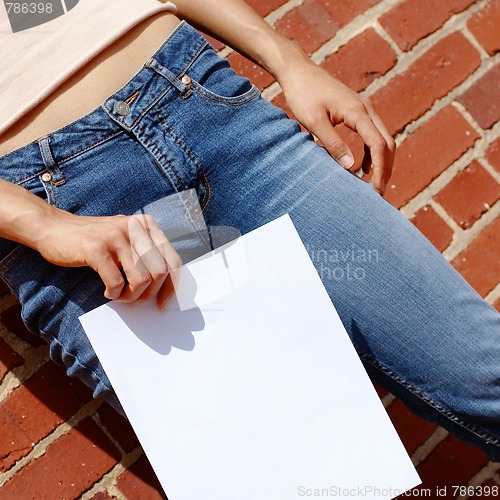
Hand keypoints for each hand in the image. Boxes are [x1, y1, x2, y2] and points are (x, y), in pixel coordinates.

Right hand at [37, 211, 180, 308]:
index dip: (171, 286)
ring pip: (141, 280)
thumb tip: (167, 286)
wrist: (54, 228)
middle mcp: (135, 228)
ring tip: (119, 295)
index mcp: (147, 225)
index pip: (172, 260)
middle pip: (160, 272)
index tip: (162, 303)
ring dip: (131, 296)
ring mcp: (116, 237)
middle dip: (148, 294)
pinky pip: (117, 283)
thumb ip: (147, 254)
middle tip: (134, 300)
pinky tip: (107, 291)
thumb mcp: (127, 239)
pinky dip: (113, 294)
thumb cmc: (95, 240)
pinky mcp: (97, 249)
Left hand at [278, 60, 395, 194]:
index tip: (376, 190)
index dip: (380, 169)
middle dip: (386, 168)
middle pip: (387, 142)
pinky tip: (363, 167)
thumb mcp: (314, 122)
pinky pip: (372, 134)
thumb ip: (333, 144)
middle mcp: (366, 109)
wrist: (299, 72)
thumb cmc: (304, 95)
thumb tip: (351, 167)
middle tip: (378, 193)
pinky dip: (372, 152)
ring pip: (382, 138)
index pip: (378, 145)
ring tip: (372, 183)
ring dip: (381, 161)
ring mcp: (364, 109)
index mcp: (358, 112)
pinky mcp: (357, 111)